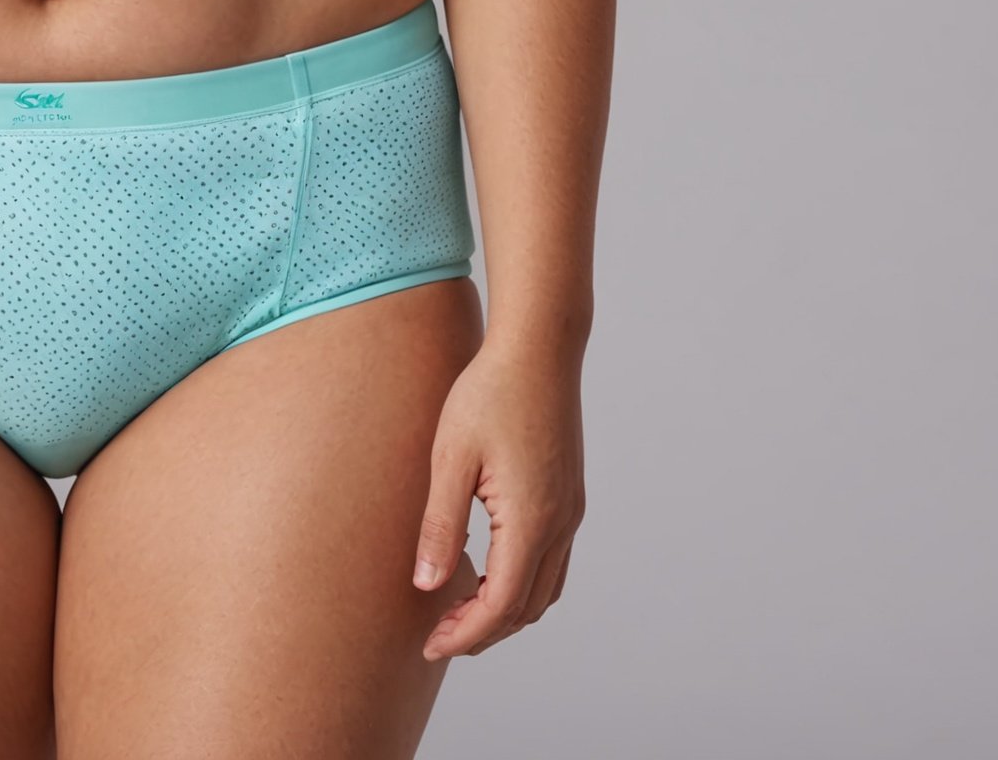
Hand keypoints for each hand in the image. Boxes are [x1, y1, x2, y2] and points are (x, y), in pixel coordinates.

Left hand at [413, 338, 585, 659]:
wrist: (538, 350)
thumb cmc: (487, 395)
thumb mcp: (450, 460)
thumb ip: (439, 526)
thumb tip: (427, 585)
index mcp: (531, 519)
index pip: (501, 605)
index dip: (465, 634)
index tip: (429, 646)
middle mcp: (560, 523)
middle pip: (527, 608)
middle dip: (483, 632)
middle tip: (436, 638)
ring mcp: (570, 512)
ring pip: (544, 590)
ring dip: (505, 613)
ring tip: (458, 615)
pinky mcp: (568, 498)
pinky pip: (551, 563)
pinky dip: (521, 585)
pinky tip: (487, 575)